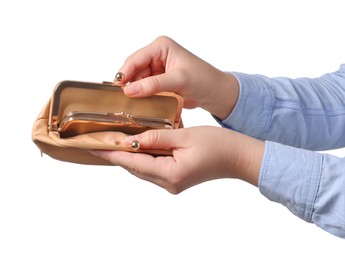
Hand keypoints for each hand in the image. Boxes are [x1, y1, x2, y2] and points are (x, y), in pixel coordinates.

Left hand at [90, 126, 263, 193]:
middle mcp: (169, 183)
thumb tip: (133, 140)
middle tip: (99, 140)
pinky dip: (142, 158)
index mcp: (171, 173)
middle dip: (117, 154)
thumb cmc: (218, 145)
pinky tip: (136, 147)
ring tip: (112, 142)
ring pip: (142, 169)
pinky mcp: (176, 179)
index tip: (93, 146)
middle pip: (135, 167)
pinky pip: (152, 168)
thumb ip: (157, 138)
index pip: (133, 162)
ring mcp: (172, 183)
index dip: (112, 152)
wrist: (238, 157)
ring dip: (129, 156)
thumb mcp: (185, 136)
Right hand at [117, 36, 238, 119]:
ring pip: (138, 81)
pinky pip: (145, 89)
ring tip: (128, 104)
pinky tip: (138, 104)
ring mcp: (158, 69)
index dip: (124, 73)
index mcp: (161, 46)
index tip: (116, 88)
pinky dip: (142, 97)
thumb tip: (129, 90)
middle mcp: (157, 55)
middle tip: (120, 99)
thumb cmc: (203, 80)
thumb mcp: (178, 80)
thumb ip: (153, 85)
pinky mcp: (159, 82)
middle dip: (128, 84)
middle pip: (134, 70)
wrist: (215, 93)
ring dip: (135, 92)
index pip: (136, 59)